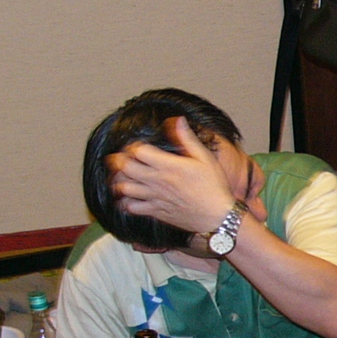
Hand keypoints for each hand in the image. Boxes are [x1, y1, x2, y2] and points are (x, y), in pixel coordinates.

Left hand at [107, 117, 235, 235]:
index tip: (136, 147)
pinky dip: (125, 202)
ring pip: (124, 188)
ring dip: (119, 181)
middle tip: (120, 159)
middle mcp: (157, 181)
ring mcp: (155, 197)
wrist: (218, 217)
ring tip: (122, 177)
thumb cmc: (214, 187)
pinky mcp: (156, 212)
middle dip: (118, 161)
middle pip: (125, 167)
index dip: (133, 146)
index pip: (138, 151)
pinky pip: (131, 208)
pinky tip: (129, 198)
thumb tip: (178, 120)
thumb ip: (188, 139)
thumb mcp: (205, 158)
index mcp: (168, 166)